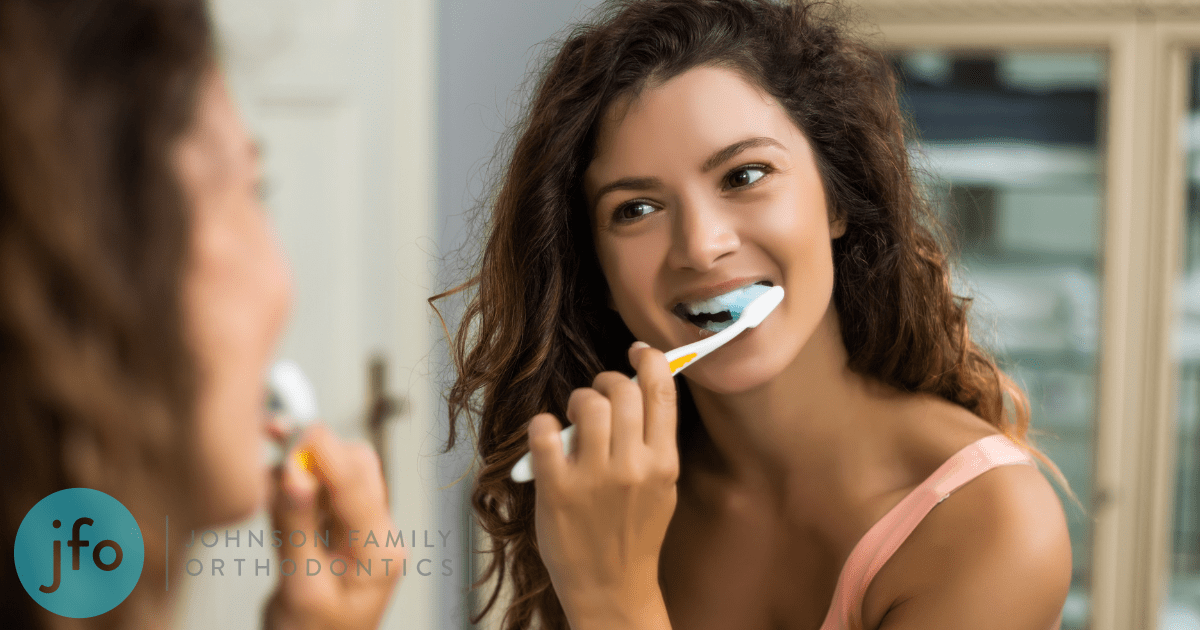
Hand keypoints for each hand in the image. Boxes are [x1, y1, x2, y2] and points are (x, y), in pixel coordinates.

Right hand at [263, 424, 402, 629]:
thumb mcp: (301, 588)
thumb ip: (297, 529)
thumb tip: (293, 474)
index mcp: (380, 549)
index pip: (358, 482)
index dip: (324, 451)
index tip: (292, 431)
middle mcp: (379, 533)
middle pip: (356, 466)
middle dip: (314, 452)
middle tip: (272, 449)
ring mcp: (362, 531)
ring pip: (337, 475)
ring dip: (301, 468)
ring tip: (266, 481)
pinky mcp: (341, 531)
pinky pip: (321, 493)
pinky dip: (295, 487)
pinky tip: (272, 496)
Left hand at [526, 341, 678, 627]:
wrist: (611, 587)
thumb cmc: (633, 533)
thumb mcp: (662, 487)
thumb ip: (654, 442)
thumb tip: (641, 387)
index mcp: (663, 463)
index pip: (661, 390)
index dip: (649, 360)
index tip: (637, 352)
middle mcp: (632, 466)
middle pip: (622, 389)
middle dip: (606, 382)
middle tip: (597, 398)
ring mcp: (593, 478)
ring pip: (586, 403)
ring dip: (576, 400)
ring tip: (572, 419)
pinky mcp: (557, 490)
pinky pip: (543, 432)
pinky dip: (542, 426)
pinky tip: (546, 436)